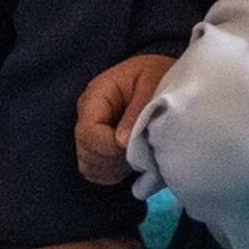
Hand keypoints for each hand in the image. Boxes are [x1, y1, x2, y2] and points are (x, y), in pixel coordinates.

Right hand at [76, 54, 173, 185]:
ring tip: (139, 157)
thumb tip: (121, 143)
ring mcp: (92, 130)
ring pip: (88, 163)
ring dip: (113, 168)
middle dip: (112, 159)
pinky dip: (112, 173)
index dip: (107, 147)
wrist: (163, 75)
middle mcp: (88, 113)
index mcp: (97, 93)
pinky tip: (132, 164)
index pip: (88, 131)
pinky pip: (95, 170)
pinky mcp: (99, 145)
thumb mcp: (153, 82)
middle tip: (141, 154)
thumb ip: (138, 110)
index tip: (132, 150)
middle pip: (85, 149)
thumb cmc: (159, 74)